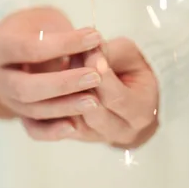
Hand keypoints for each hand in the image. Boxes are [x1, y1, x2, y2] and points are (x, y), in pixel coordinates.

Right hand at [0, 7, 102, 133]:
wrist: (25, 40)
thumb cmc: (40, 27)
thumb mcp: (49, 22)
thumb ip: (68, 35)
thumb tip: (97, 44)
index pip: (30, 47)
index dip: (64, 43)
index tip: (95, 37)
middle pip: (25, 87)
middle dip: (63, 84)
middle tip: (95, 77)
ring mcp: (5, 98)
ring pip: (31, 110)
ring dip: (64, 107)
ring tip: (95, 101)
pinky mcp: (17, 115)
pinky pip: (32, 129)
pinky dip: (52, 131)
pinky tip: (75, 127)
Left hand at [22, 38, 158, 148]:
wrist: (131, 90)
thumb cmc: (131, 67)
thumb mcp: (127, 54)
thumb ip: (109, 52)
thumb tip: (86, 49)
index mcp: (141, 111)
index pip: (116, 97)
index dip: (99, 74)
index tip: (87, 52)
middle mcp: (123, 132)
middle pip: (93, 113)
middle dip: (78, 84)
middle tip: (68, 58)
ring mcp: (100, 138)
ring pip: (74, 122)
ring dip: (63, 95)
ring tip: (58, 67)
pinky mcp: (80, 137)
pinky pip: (59, 128)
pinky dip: (52, 107)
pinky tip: (47, 84)